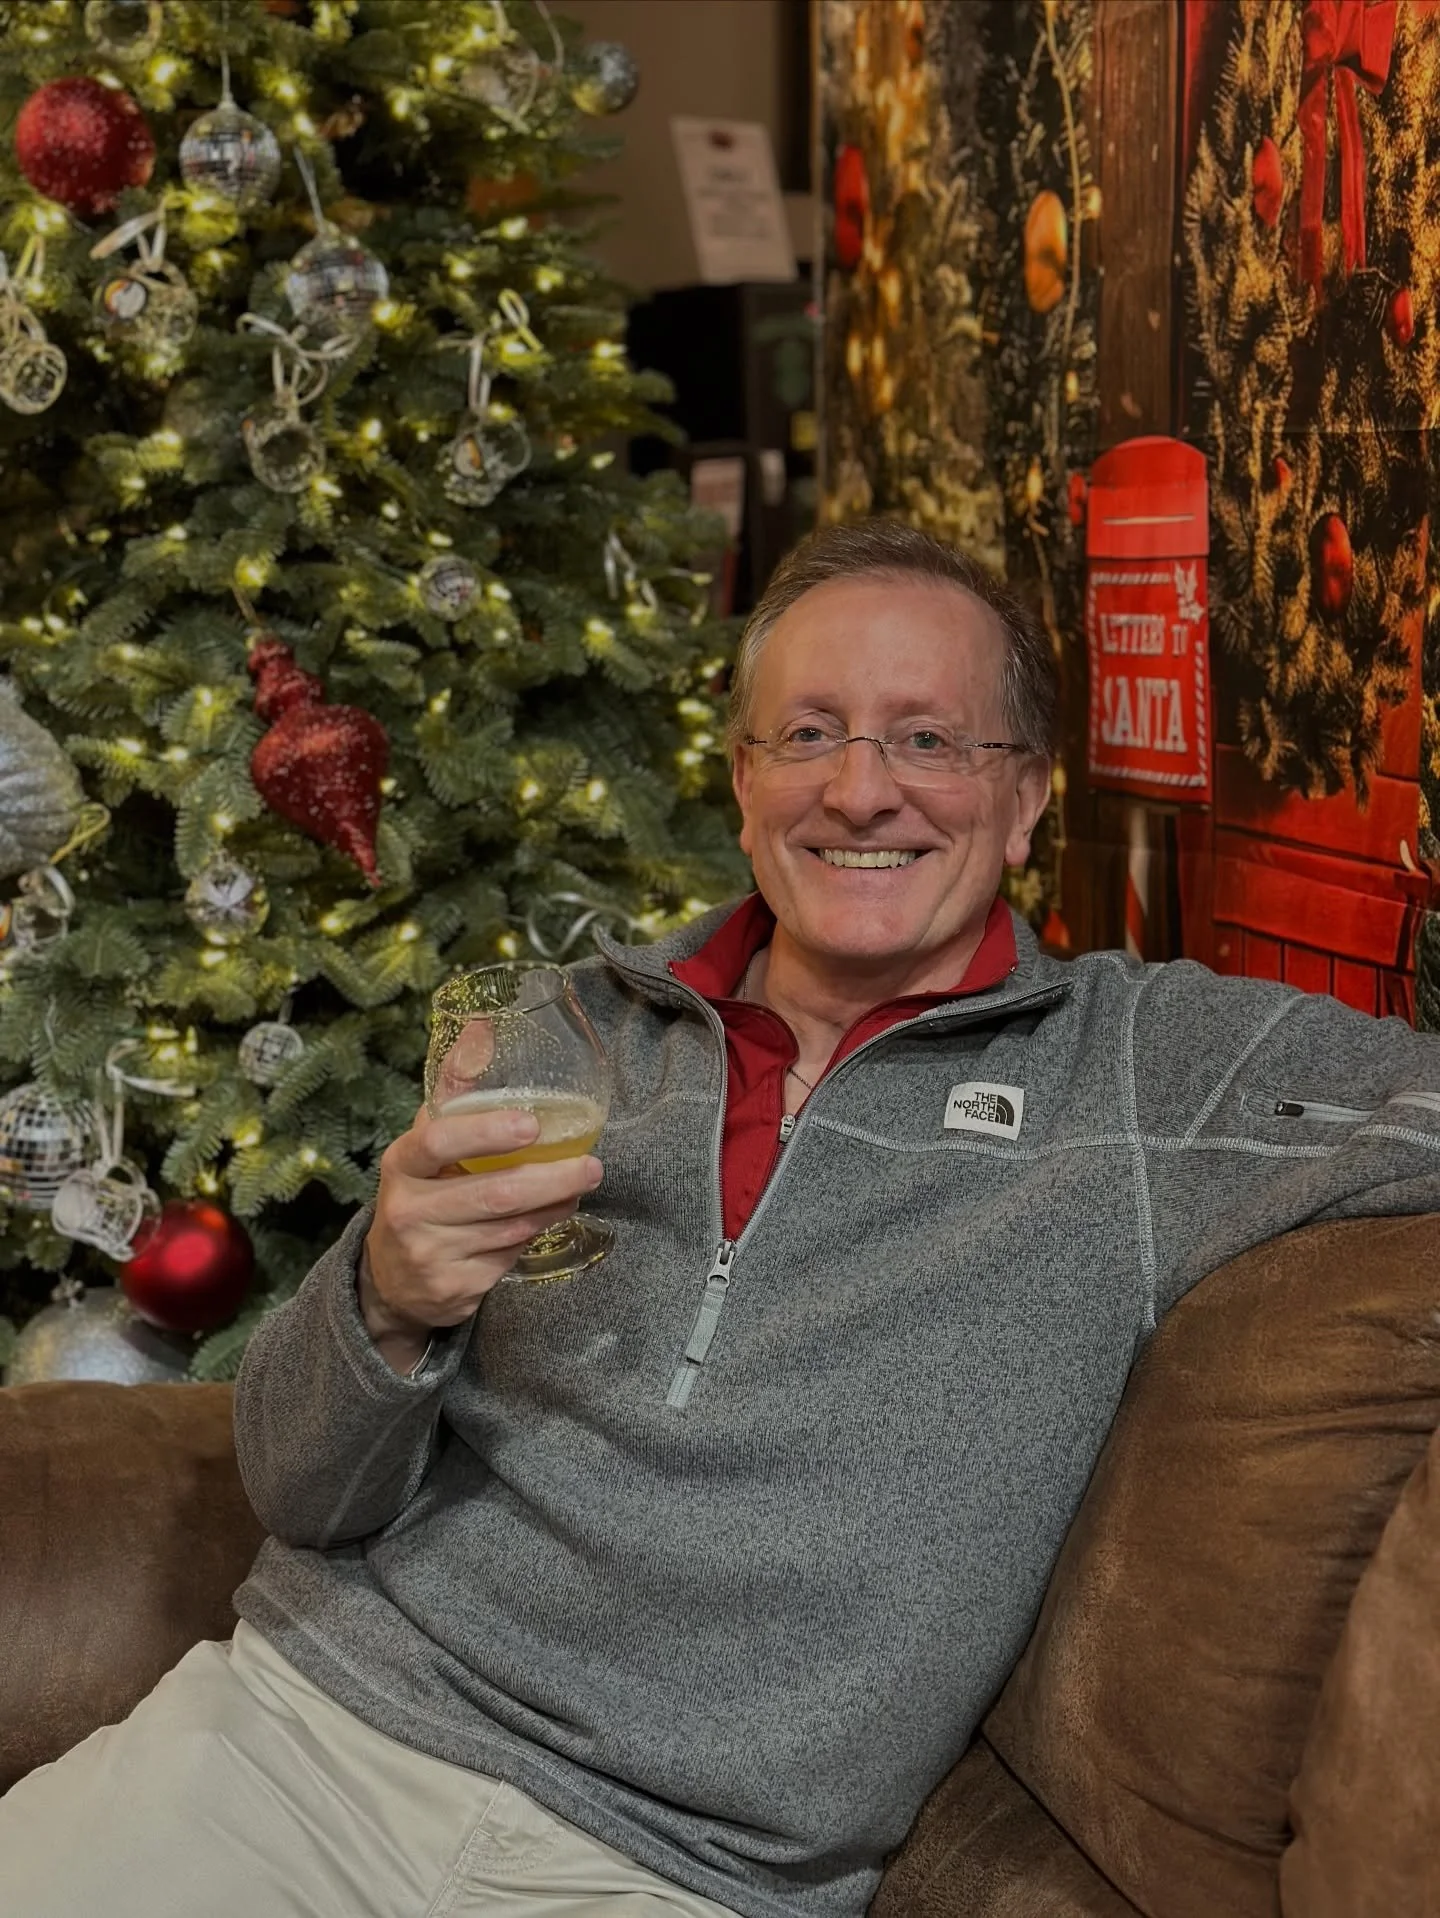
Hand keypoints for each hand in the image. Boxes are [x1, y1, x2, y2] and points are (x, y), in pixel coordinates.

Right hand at [360, 1103, 603, 1368]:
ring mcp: (430, 1254)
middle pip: (493, 1193)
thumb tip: (484, 1025)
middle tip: (591, 1166)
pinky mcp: (454, 1288)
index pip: (439, 1140)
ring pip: (511, 1228)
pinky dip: (535, 1235)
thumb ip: (456, 1087)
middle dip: (551, 1179)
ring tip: (578, 1187)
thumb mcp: (426, 1141)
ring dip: (554, 1206)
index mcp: (402, 1163)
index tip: (533, 1125)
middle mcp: (409, 1210)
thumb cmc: (422, 1191)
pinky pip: (509, 1258)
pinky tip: (548, 1219)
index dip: (487, 1132)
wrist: (391, 1279)